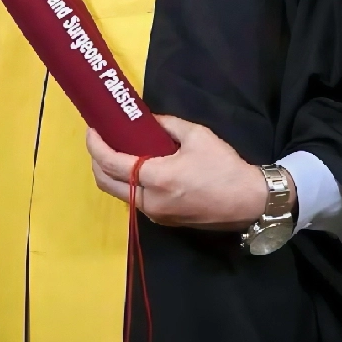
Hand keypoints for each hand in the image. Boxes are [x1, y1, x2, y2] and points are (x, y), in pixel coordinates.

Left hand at [86, 115, 279, 231]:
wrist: (249, 202)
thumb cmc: (224, 167)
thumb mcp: (198, 135)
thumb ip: (167, 125)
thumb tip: (147, 121)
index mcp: (158, 178)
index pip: (112, 163)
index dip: (96, 146)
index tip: (92, 130)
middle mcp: (150, 201)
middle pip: (106, 184)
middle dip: (97, 161)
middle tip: (101, 140)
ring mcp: (155, 215)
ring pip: (120, 194)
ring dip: (111, 174)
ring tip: (118, 150)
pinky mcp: (163, 221)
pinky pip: (135, 200)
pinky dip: (128, 183)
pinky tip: (136, 167)